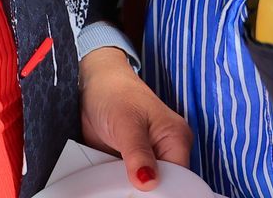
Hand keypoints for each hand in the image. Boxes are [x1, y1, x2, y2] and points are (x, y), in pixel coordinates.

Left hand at [80, 48, 191, 191]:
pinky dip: (120, 185)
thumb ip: (139, 154)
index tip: (139, 193)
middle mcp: (166, 151)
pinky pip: (130, 183)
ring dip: (130, 189)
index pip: (179, 179)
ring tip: (115, 182)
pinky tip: (111, 182)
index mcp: (176, 139)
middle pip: (163, 186)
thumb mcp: (126, 123)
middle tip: (124, 187)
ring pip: (146, 188)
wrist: (93, 85)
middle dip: (144, 191)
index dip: (161, 190)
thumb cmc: (115, 93)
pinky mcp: (132, 164)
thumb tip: (148, 182)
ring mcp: (149, 159)